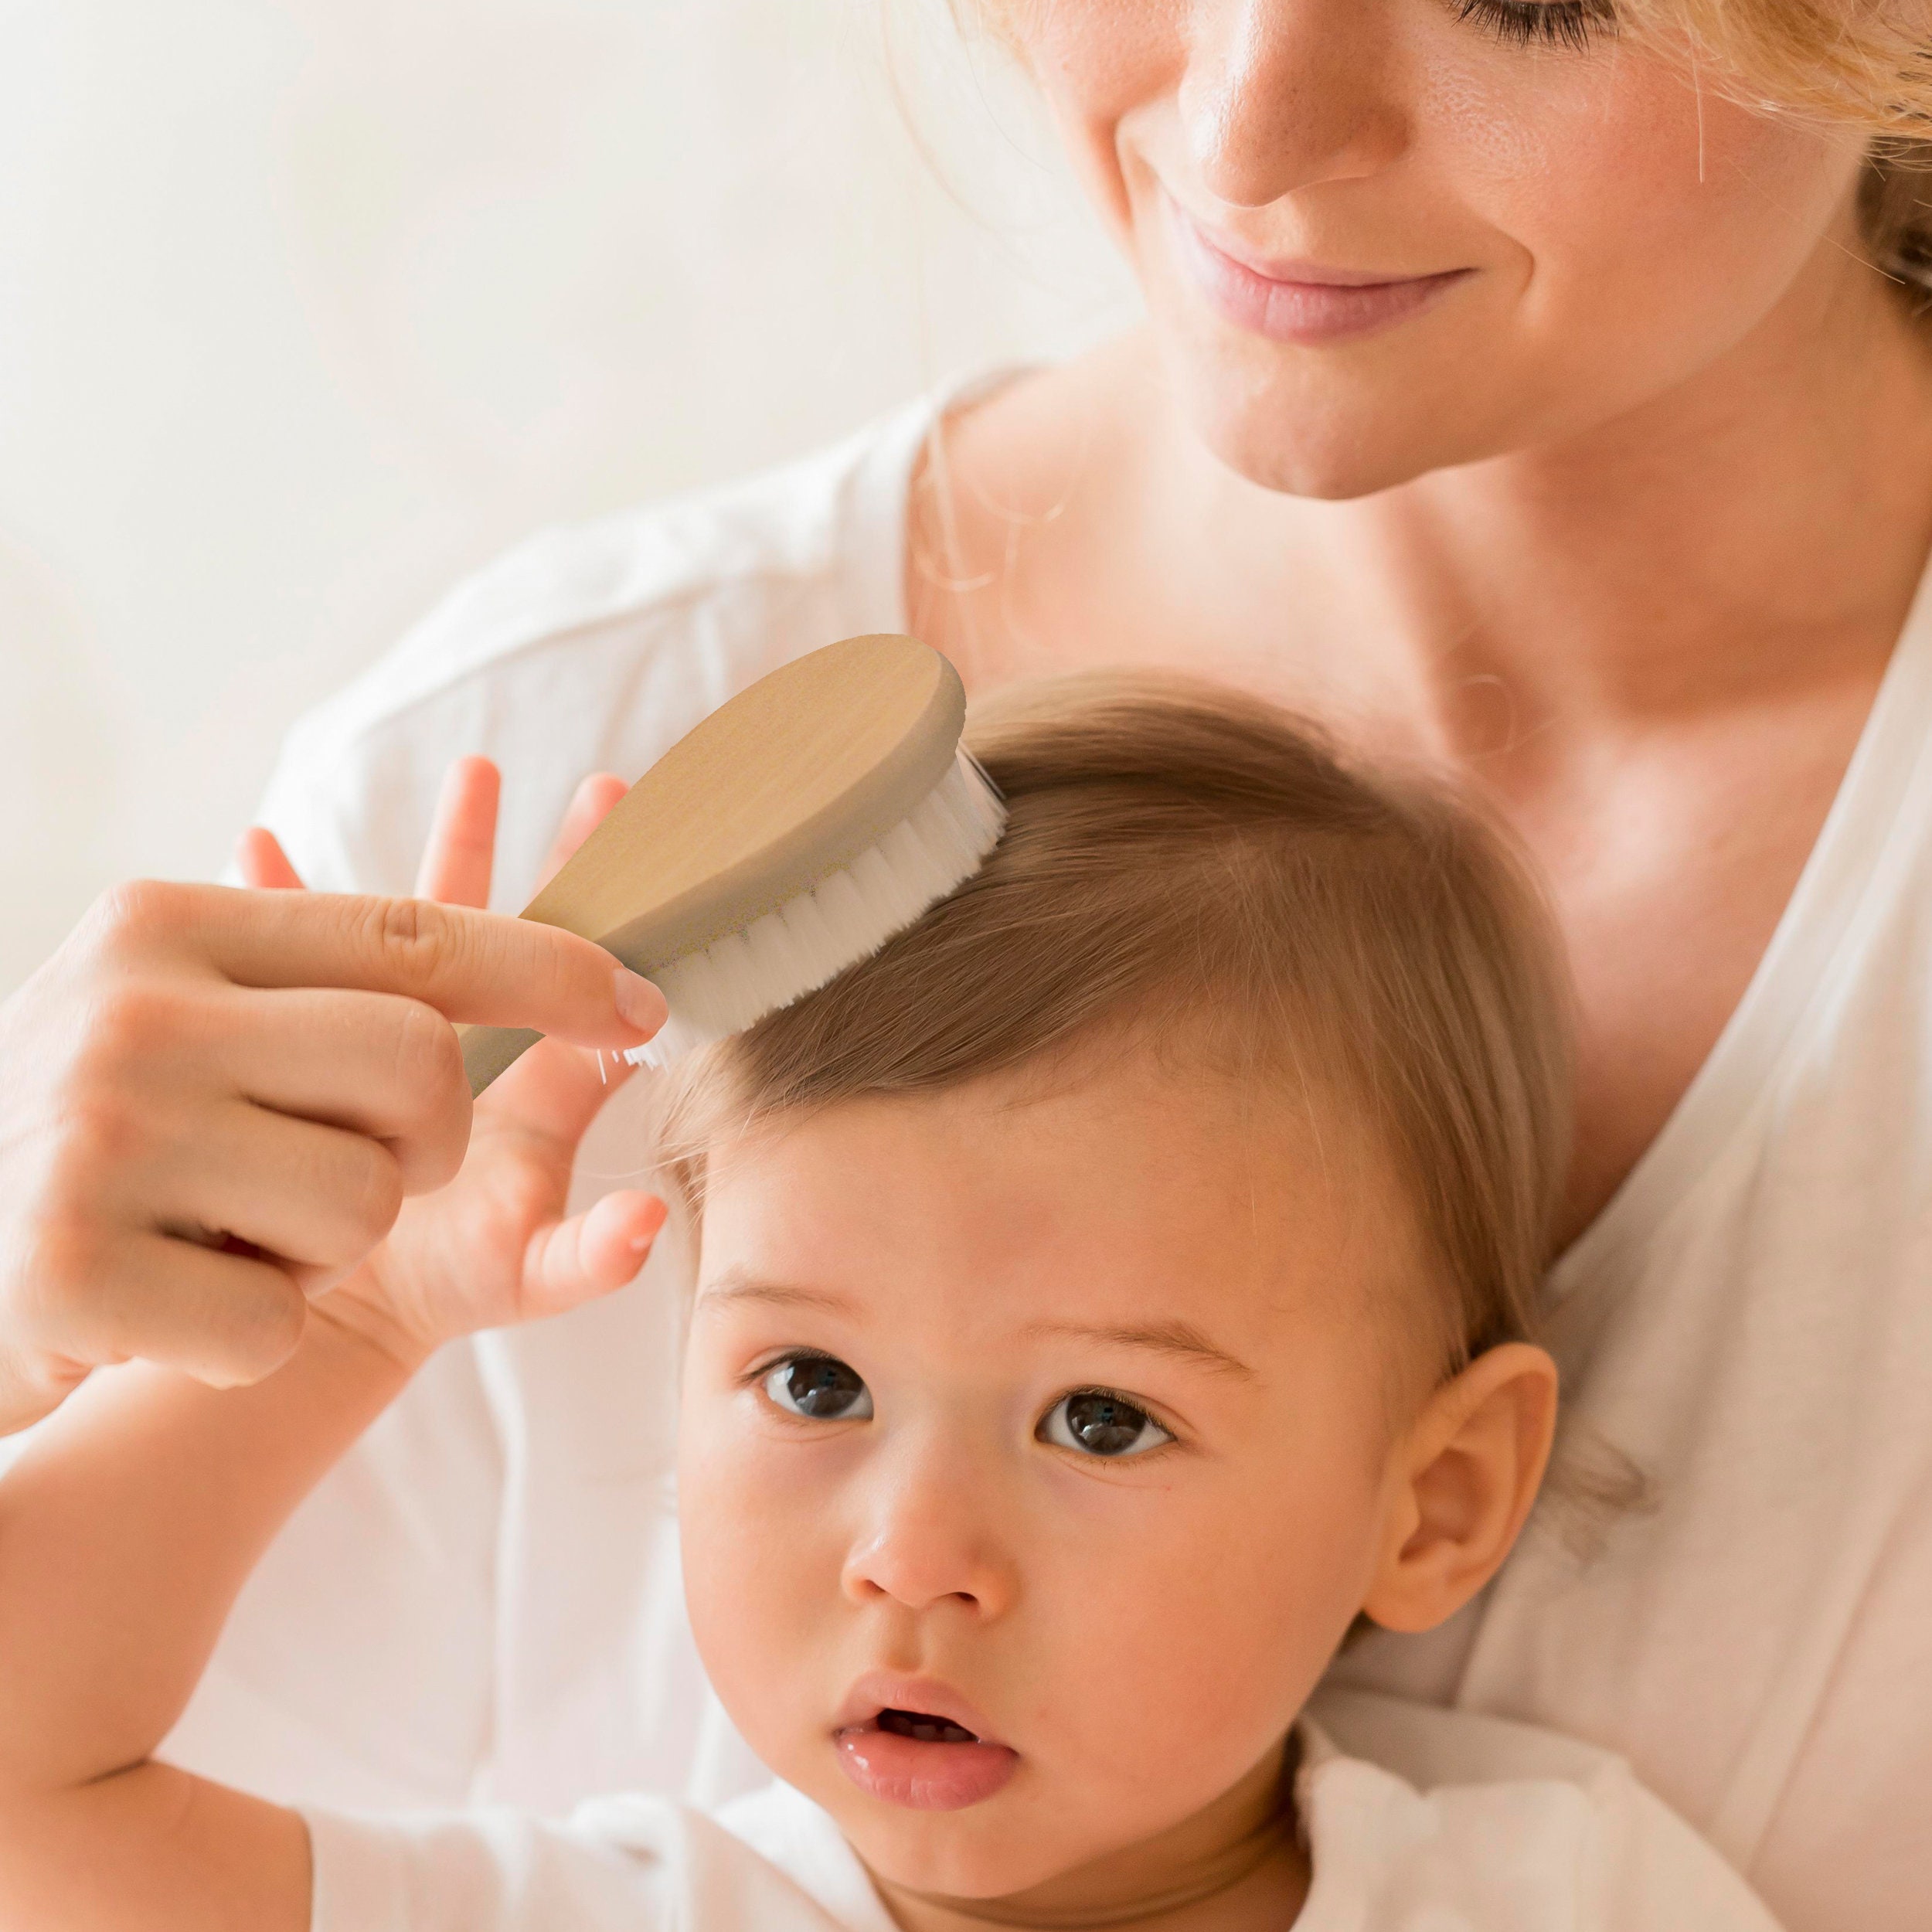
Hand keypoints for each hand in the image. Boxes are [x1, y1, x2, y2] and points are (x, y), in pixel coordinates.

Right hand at [0, 788, 665, 1434]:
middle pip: (421, 1069)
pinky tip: (168, 1306)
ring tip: (223, 1231)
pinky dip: (248, 1334)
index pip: (413, 932)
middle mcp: (130, 1015)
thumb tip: (542, 986)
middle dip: (423, 1140)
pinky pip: (275, 1321)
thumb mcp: (180, 1020)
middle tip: (347, 1164)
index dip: (550, 965)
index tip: (638, 999)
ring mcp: (93, 1141)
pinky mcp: (69, 1273)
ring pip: (363, 1206)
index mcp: (167, 928)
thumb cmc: (98, 1144)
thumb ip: (321, 982)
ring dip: (321, 1249)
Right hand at [262, 762, 668, 1369]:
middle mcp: (484, 1039)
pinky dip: (286, 896)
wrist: (342, 1298)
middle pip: (520, 929)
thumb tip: (648, 1225)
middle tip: (592, 782)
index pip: (597, 986)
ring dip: (457, 844)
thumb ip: (587, 1257)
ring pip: (425, 920)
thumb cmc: (440, 1287)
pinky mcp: (314, 1034)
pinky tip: (260, 842)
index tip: (654, 840)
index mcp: (544, 1077)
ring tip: (478, 768)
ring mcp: (400, 1027)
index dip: (626, 918)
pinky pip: (300, 951)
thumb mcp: (522, 1278)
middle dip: (550, 855)